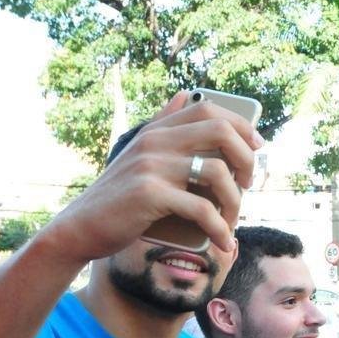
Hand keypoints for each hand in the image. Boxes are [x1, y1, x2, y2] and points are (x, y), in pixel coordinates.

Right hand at [37, 92, 264, 263]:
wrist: (80, 228)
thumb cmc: (119, 199)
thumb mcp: (140, 157)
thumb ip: (163, 128)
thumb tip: (185, 95)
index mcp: (155, 131)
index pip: (208, 109)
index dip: (241, 125)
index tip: (258, 147)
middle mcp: (154, 141)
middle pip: (220, 131)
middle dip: (247, 158)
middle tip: (250, 184)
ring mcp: (151, 165)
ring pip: (217, 172)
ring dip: (235, 201)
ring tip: (232, 220)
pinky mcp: (149, 194)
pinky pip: (202, 209)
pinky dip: (219, 228)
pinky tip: (223, 241)